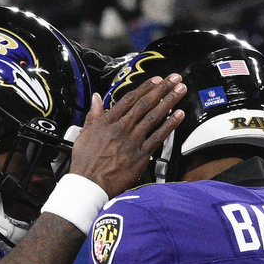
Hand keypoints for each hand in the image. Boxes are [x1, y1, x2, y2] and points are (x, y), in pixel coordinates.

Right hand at [67, 75, 185, 197]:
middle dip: (162, 89)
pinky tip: (179, 115)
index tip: (157, 79)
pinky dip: (169, 125)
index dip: (145, 87)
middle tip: (174, 78)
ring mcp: (132, 141)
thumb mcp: (84, 134)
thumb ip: (93, 115)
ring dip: (169, 101)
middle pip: (145, 104)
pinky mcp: (140, 156)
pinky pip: (157, 137)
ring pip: (153, 117)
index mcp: (107, 122)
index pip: (129, 99)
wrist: (89, 185)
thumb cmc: (85, 163)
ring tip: (180, 90)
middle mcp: (121, 128)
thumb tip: (96, 97)